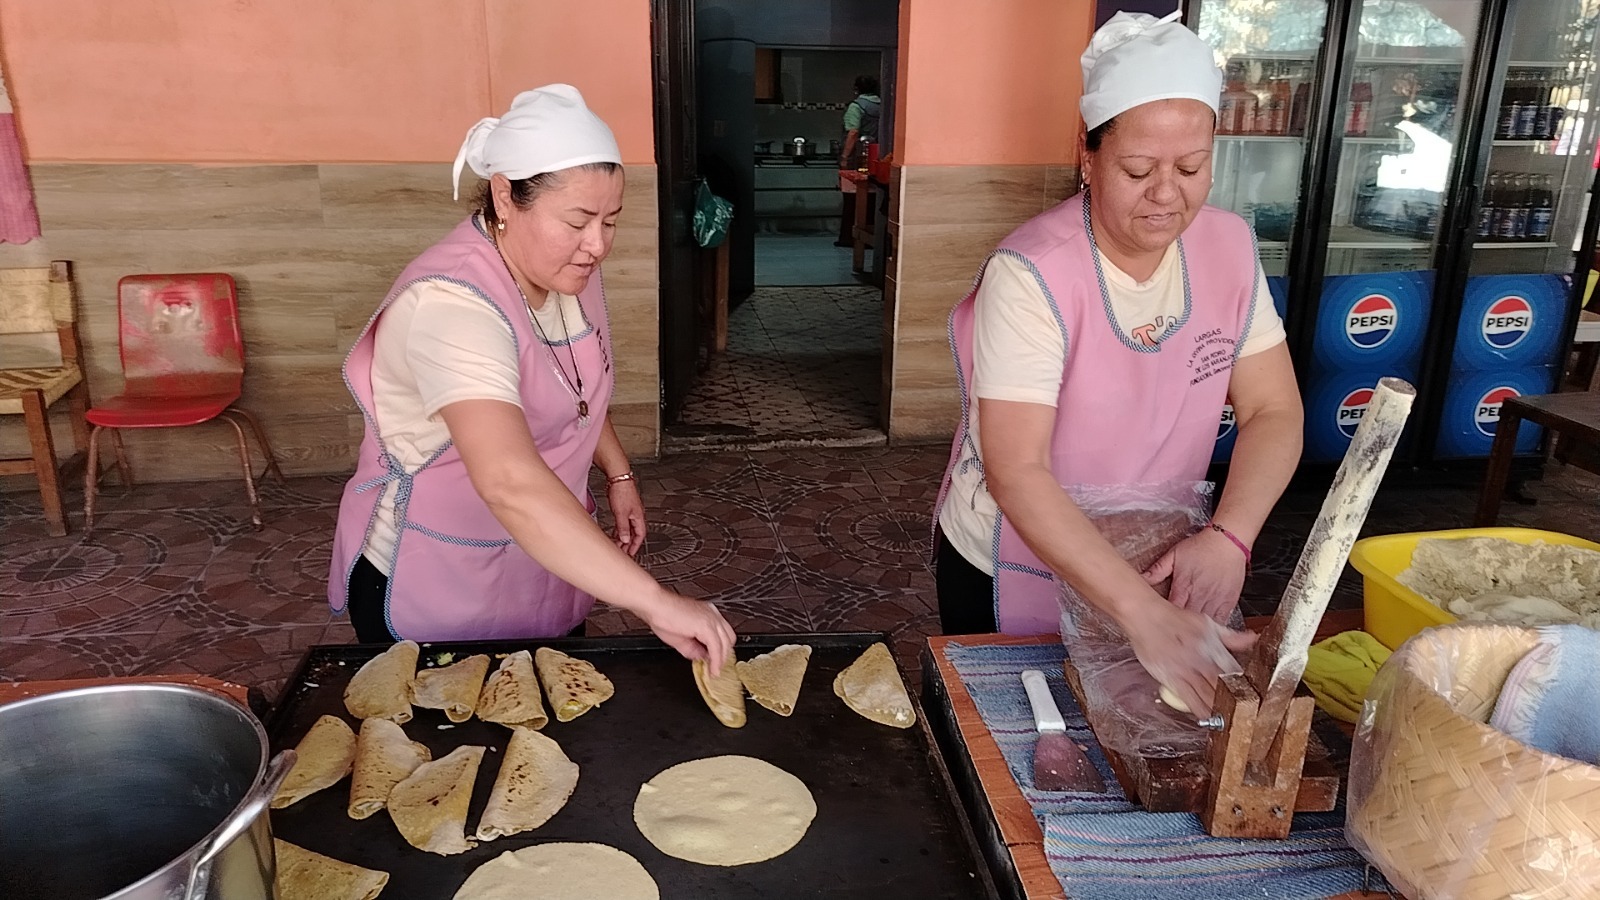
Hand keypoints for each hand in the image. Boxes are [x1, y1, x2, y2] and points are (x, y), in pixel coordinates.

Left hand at [607, 479, 645, 555]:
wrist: (618, 478)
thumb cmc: (622, 491)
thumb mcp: (621, 513)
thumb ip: (623, 527)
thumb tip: (625, 539)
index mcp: (638, 517)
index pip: (640, 535)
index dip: (635, 545)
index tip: (630, 553)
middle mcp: (635, 515)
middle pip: (634, 533)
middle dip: (628, 544)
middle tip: (622, 552)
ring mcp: (629, 511)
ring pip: (628, 528)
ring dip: (623, 537)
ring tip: (617, 545)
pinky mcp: (623, 508)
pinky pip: (623, 523)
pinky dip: (619, 530)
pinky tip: (615, 532)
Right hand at [636, 589, 736, 675]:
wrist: (654, 606)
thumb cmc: (662, 616)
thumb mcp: (681, 638)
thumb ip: (694, 648)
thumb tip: (702, 657)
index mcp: (707, 613)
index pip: (723, 634)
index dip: (721, 649)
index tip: (715, 661)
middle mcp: (712, 614)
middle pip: (728, 638)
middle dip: (723, 655)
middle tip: (715, 667)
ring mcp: (711, 619)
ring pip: (725, 644)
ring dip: (720, 660)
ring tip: (714, 671)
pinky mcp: (706, 626)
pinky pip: (716, 647)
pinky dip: (715, 661)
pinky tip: (712, 669)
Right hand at [1123, 600, 1256, 716]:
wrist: (1147, 618)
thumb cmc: (1175, 620)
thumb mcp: (1208, 624)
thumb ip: (1232, 637)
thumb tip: (1253, 639)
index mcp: (1214, 648)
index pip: (1236, 672)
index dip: (1247, 685)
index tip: (1253, 695)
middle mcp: (1202, 662)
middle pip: (1225, 688)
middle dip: (1235, 701)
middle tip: (1245, 713)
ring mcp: (1187, 673)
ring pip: (1209, 697)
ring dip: (1220, 710)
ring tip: (1230, 720)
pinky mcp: (1172, 680)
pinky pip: (1190, 700)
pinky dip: (1200, 711)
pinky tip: (1208, 718)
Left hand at [1143, 527, 1247, 622]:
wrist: (1228, 541)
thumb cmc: (1202, 547)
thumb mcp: (1174, 554)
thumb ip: (1158, 570)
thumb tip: (1142, 578)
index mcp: (1183, 586)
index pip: (1170, 610)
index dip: (1165, 618)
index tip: (1161, 621)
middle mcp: (1198, 595)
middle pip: (1186, 620)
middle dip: (1180, 627)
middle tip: (1174, 632)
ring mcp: (1214, 600)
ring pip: (1204, 623)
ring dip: (1197, 629)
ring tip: (1190, 635)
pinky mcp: (1228, 602)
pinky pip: (1221, 620)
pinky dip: (1215, 627)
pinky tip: (1209, 631)